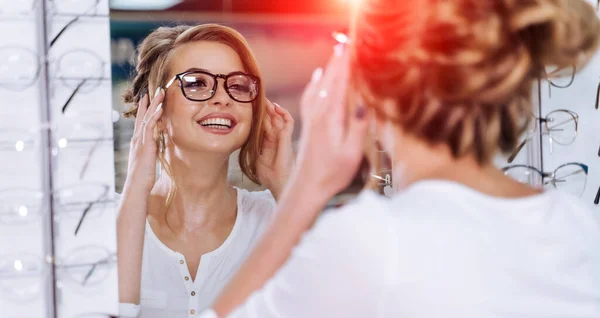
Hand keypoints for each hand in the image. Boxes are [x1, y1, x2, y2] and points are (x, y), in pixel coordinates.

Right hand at [124, 88, 163, 192]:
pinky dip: (155, 116)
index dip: (145, 110)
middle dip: (149, 102)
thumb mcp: (147, 160)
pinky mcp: (145, 145)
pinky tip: (160, 108)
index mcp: (138, 142)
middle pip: (143, 116)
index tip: (148, 98)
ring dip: (154, 104)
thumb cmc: (143, 177)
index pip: (141, 122)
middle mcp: (137, 139)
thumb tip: (155, 146)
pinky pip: (150, 126)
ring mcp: (140, 141)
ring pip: (147, 117)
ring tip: (160, 92)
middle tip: (154, 89)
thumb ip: (150, 151)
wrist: (137, 186)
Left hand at [256, 99, 294, 199]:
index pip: (263, 124)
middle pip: (271, 118)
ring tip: (265, 99)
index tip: (249, 106)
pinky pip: (288, 122)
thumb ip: (251, 149)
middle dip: (264, 108)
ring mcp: (282, 138)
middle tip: (256, 97)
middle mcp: (276, 138)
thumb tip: (239, 140)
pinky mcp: (287, 139)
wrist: (279, 184)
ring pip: (279, 117)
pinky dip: (284, 113)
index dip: (258, 115)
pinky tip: (276, 107)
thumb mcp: (255, 159)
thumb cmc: (268, 176)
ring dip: (272, 108)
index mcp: (268, 142)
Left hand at [292, 46, 368, 199]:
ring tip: (335, 54)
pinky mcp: (309, 125)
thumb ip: (357, 127)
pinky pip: (311, 97)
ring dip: (328, 69)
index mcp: (331, 118)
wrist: (307, 188)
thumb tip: (363, 102)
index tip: (352, 48)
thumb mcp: (351, 153)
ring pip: (320, 86)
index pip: (340, 84)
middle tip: (346, 43)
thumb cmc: (331, 173)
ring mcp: (312, 119)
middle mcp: (319, 114)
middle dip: (338, 61)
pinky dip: (316, 83)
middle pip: (329, 81)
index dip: (346, 65)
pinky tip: (317, 78)